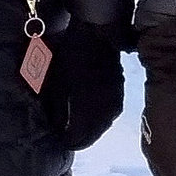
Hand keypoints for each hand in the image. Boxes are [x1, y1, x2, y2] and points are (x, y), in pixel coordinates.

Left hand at [38, 22, 125, 150]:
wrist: (96, 33)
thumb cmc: (71, 56)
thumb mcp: (57, 84)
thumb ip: (58, 111)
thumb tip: (57, 129)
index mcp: (88, 111)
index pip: (77, 140)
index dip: (65, 142)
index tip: (56, 140)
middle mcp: (104, 112)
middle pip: (91, 137)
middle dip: (77, 139)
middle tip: (64, 136)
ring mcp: (114, 102)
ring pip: (102, 127)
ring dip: (89, 130)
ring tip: (76, 128)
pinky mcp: (119, 92)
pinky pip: (108, 115)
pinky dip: (98, 120)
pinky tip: (89, 115)